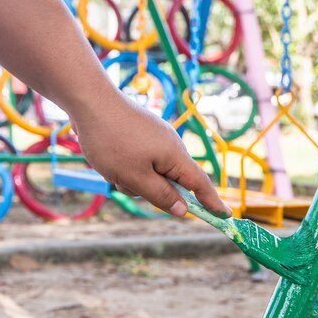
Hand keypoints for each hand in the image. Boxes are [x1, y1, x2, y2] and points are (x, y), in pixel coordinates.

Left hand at [71, 91, 231, 217]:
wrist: (91, 101)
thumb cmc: (112, 141)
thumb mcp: (135, 178)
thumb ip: (161, 196)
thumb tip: (184, 210)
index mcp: (175, 155)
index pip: (200, 184)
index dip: (212, 202)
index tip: (226, 216)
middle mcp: (171, 144)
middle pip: (171, 180)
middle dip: (149, 188)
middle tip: (123, 181)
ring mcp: (157, 136)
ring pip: (152, 171)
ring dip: (133, 177)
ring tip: (111, 166)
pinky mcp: (144, 131)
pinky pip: (142, 159)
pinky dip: (128, 165)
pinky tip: (109, 156)